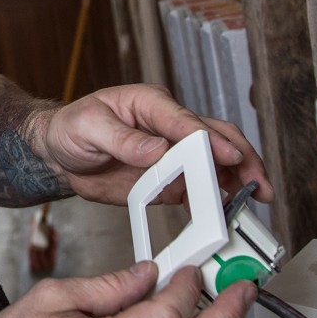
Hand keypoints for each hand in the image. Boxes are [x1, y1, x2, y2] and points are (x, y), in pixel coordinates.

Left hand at [30, 84, 272, 205]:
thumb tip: (156, 149)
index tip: (227, 157)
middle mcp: (168, 126)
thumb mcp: (88, 127)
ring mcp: (172, 152)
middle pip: (216, 137)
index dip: (209, 140)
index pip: (187, 121)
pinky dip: (213, 200)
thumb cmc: (71, 129)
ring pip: (215, 163)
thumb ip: (122, 138)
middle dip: (241, 159)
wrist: (59, 155)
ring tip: (250, 202)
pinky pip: (197, 187)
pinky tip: (223, 213)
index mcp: (150, 104)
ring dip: (235, 180)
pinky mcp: (168, 178)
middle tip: (257, 183)